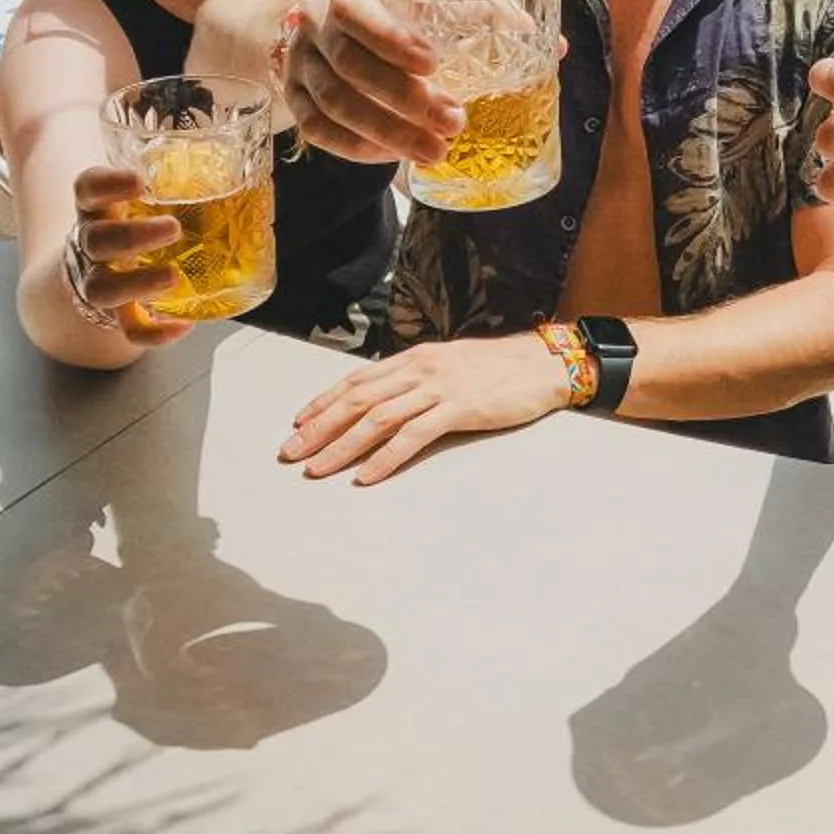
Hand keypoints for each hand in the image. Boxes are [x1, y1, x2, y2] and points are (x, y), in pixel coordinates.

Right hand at [66, 163, 194, 348]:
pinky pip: (128, 329)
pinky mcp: (115, 313)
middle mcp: (92, 241)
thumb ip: (184, 184)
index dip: (109, 183)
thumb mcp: (147, 196)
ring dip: (137, 284)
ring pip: (101, 289)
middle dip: (132, 235)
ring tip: (172, 277)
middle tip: (173, 228)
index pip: (89, 187)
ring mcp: (98, 280)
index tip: (140, 181)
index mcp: (99, 206)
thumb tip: (255, 176)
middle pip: (97, 240)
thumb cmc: (137, 219)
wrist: (103, 263)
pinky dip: (153, 333)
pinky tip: (182, 326)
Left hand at [278, 335, 574, 485]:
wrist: (543, 363)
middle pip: (358, 399)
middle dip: (320, 427)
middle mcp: (420, 369)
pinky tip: (366, 475)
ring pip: (378, 418)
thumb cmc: (500, 367)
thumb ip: (419, 379)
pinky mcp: (459, 408)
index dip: (324, 401)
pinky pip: (414, 436)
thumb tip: (388, 398)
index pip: (358, 380)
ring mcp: (439, 388)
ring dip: (342, 446)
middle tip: (291, 452)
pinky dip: (386, 458)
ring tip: (317, 469)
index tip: (298, 423)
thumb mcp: (451, 365)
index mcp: (415, 358)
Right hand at [280, 0, 462, 168]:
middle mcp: (315, 25)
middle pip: (349, 64)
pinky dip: (357, 147)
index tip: (434, 63)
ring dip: (387, 132)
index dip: (390, 37)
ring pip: (334, 103)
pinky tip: (395, 157)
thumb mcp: (419, 0)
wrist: (331, 26)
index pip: (356, 11)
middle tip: (453, 121)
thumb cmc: (388, 13)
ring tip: (435, 150)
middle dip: (404, 98)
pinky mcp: (294, 99)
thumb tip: (532, 30)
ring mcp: (299, 64)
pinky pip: (318, 130)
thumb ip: (474, 13)